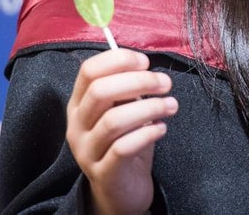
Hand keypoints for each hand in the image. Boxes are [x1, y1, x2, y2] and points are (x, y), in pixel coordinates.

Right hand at [65, 49, 177, 214]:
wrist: (121, 188)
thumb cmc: (126, 140)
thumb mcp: (125, 110)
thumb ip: (129, 89)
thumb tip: (145, 67)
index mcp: (79, 103)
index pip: (89, 71)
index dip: (119, 60)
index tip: (146, 63)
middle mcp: (77, 126)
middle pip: (100, 91)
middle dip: (139, 82)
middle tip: (165, 84)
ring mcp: (86, 151)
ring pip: (113, 120)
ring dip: (149, 107)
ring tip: (171, 106)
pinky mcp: (103, 173)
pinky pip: (123, 147)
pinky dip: (147, 134)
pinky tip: (161, 128)